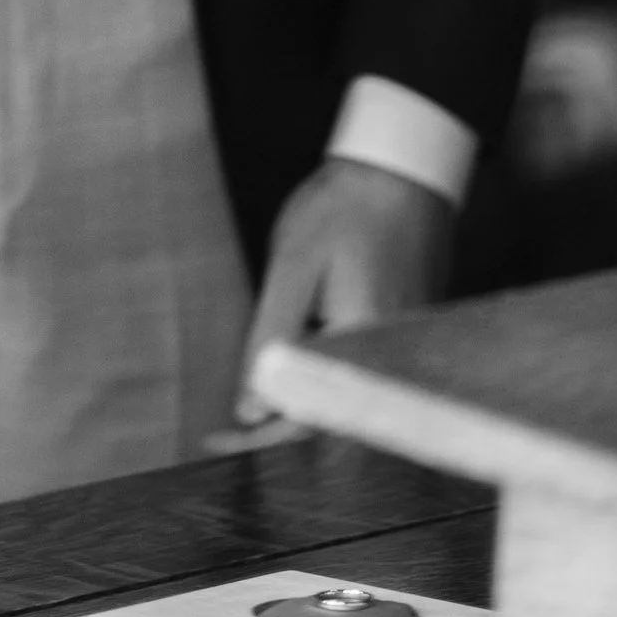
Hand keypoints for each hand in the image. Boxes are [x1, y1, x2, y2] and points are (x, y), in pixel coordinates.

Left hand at [235, 157, 455, 427]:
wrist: (400, 170)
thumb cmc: (343, 210)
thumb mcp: (292, 265)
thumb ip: (271, 336)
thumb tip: (250, 409)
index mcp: (362, 347)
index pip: (309, 422)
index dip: (259, 443)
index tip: (215, 446)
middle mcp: (390, 362)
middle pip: (332, 423)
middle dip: (277, 439)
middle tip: (222, 440)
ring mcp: (401, 352)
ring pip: (347, 403)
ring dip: (299, 415)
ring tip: (246, 422)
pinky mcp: (401, 339)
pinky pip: (358, 379)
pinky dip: (323, 388)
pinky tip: (291, 382)